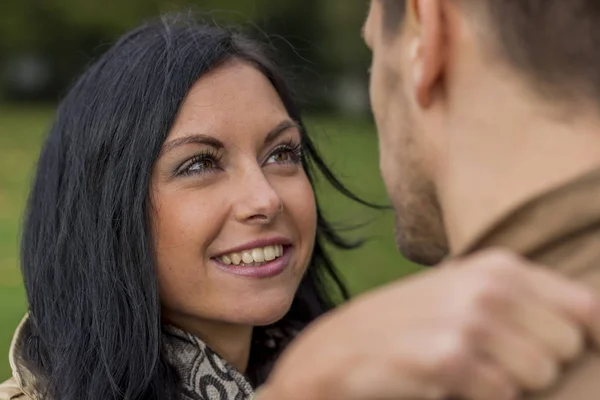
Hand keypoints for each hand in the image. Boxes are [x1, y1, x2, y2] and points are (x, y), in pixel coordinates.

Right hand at [259, 249, 599, 399]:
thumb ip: (521, 304)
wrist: (335, 351)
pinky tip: (442, 381)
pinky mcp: (448, 358)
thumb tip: (590, 328)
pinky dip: (479, 397)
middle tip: (484, 360)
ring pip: (541, 374)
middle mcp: (489, 286)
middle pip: (568, 346)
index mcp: (499, 266)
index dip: (588, 338)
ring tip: (461, 370)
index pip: (588, 306)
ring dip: (506, 385)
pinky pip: (502, 393)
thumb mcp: (463, 298)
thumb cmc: (406, 328)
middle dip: (535, 364)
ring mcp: (468, 320)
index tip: (556, 354)